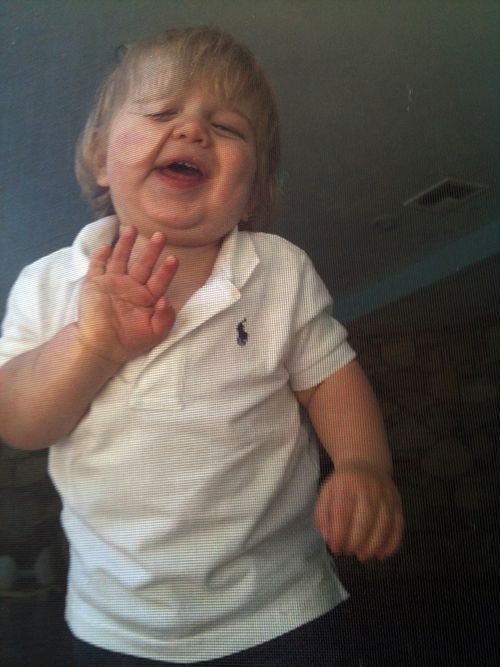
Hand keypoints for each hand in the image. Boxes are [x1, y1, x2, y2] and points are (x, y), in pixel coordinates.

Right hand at [77, 226, 177, 365]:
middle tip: (160, 235)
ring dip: (126, 244)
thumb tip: (166, 300)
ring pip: (121, 259)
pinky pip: (97, 266)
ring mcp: (113, 283)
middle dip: (151, 250)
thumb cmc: (130, 341)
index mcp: (148, 298)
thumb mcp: (155, 333)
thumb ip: (166, 317)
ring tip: (131, 228)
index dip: (167, 270)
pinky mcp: (95, 283)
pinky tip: (107, 245)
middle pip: (143, 264)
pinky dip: (101, 256)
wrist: (100, 346)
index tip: (174, 258)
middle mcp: (132, 287)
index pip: (160, 280)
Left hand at [314, 462, 403, 560]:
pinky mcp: (398, 503)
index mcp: (348, 484)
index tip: (335, 548)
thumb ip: (323, 515)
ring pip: (384, 526)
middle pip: (366, 521)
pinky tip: (381, 554)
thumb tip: (328, 538)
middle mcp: (370, 488)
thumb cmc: (343, 483)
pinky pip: (399, 526)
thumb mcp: (326, 493)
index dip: (339, 534)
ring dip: (373, 546)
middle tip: (348, 552)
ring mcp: (387, 496)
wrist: (366, 463)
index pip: (343, 512)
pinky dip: (391, 544)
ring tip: (362, 555)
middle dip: (356, 542)